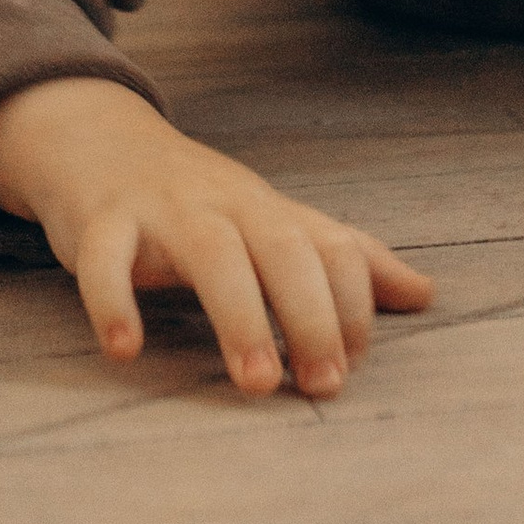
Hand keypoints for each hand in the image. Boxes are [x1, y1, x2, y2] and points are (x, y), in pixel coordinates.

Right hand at [0, 77, 433, 399]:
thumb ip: (344, 258)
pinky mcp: (100, 219)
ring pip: (210, 252)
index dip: (351, 303)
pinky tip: (124, 348)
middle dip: (310, 316)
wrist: (97, 136)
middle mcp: (224, 203)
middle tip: (324, 386)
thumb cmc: (198, 197)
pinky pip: (105, 257)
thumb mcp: (272, 221)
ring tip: (253, 383)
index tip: (355, 366)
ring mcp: (163, 208)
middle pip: (281, 247)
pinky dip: (113, 299)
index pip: (329, 245)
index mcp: (268, 210)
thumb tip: (426, 294)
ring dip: (238, 316)